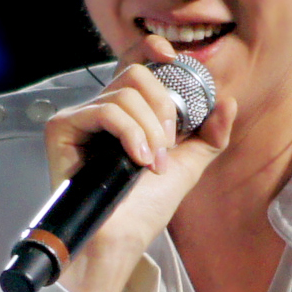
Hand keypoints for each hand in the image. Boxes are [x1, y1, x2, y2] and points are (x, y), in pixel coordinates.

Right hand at [43, 35, 236, 291]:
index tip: (173, 57)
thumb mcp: (187, 165)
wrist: (120, 241)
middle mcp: (101, 108)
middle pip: (135, 73)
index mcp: (127, 111)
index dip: (151, 49)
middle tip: (168, 144)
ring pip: (124, 94)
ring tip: (152, 163)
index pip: (134, 61)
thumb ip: (210, 133)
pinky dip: (129, 132)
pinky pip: (105, 110)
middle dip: (163, 107)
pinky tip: (137, 159)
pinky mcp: (63, 128)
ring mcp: (80, 117)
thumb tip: (228, 100)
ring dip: (150, 130)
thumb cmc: (144, 208)